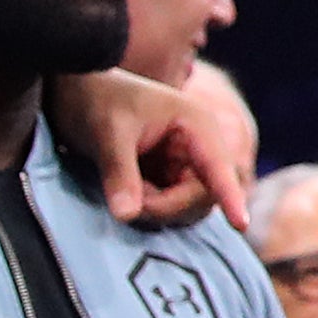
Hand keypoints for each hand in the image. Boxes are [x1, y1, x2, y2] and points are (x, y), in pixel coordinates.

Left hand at [49, 67, 255, 232]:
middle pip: (202, 196)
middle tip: (126, 199)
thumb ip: (119, 174)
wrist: (75, 92)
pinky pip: (170, 206)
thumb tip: (126, 215)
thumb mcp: (107, 133)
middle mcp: (200, 146)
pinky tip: (125, 191)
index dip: (230, 197)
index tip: (241, 225)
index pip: (219, 168)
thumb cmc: (96, 99)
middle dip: (165, 205)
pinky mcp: (170, 178)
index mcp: (197, 125)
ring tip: (122, 187)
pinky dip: (149, 207)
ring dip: (156, 208)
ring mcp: (186, 164)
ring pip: (186, 206)